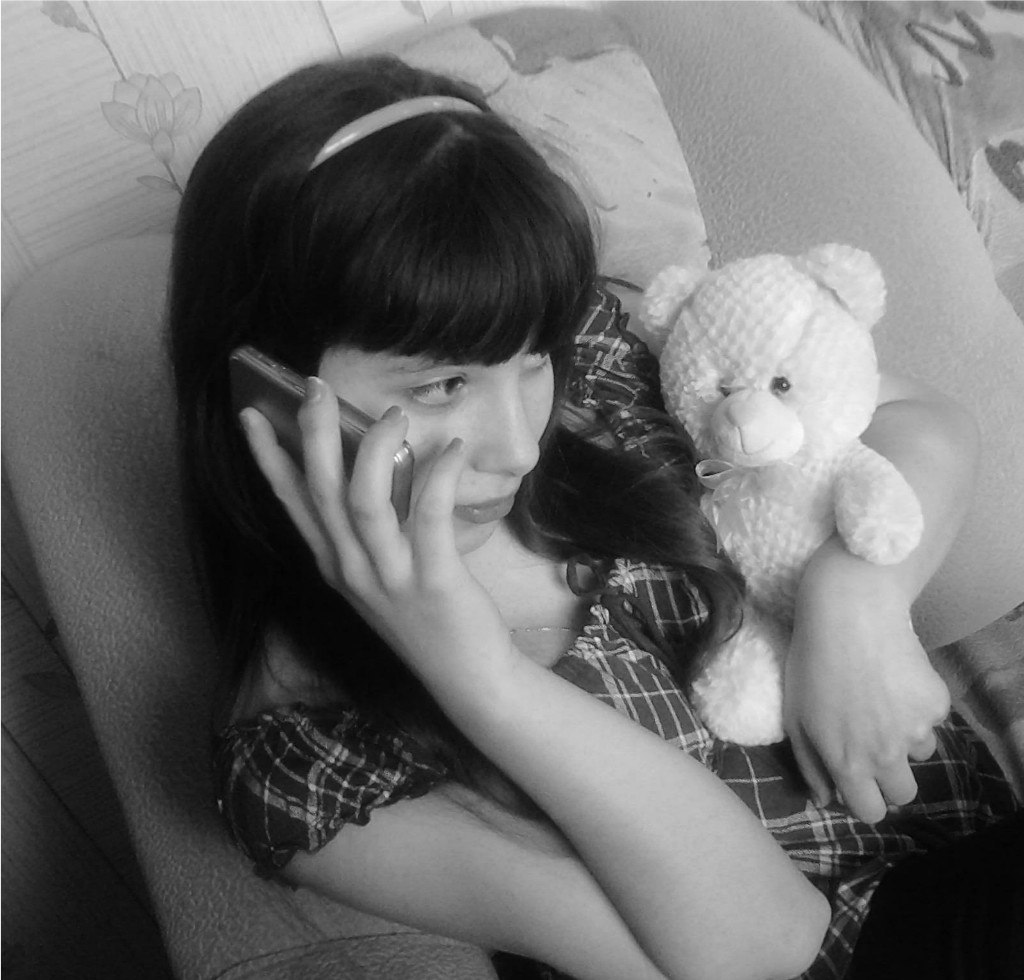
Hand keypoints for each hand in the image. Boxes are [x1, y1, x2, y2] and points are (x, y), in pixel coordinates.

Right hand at [239, 377, 511, 684]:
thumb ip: (368, 528)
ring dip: (373, 450)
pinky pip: (429, 516)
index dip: (270, 457)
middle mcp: (351, 569)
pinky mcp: (434, 581)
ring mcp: (389, 577)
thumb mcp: (381, 574)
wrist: (466, 675)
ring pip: (362, 501)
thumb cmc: (425, 615)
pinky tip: (453, 449)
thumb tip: (370, 464)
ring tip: (391, 416)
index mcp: (335, 564)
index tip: (252, 413)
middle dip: (313, 434)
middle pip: (321, 491)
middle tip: (315, 387)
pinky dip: (439, 477)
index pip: (293, 503)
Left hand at [783, 545, 950, 823]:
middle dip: (890, 777)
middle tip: (873, 744)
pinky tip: (895, 678)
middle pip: (903, 793)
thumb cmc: (811, 663)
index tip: (857, 780)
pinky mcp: (936, 703)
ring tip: (880, 700)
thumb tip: (824, 799)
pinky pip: (932, 719)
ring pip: (920, 753)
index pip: (870, 812)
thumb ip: (810, 765)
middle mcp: (886, 755)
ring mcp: (916, 730)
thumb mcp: (795, 717)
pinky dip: (918, 706)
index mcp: (848, 764)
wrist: (849, 614)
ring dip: (905, 738)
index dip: (863, 799)